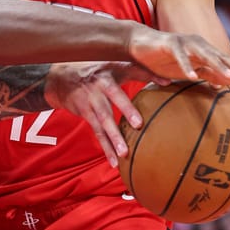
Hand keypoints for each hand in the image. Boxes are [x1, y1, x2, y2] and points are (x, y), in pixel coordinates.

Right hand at [45, 61, 165, 167]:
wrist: (60, 80)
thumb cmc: (96, 73)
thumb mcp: (114, 68)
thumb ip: (139, 72)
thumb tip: (169, 82)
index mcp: (112, 71)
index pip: (133, 70)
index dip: (147, 75)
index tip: (165, 84)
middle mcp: (100, 85)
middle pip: (115, 97)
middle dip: (126, 110)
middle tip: (138, 124)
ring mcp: (91, 100)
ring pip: (104, 119)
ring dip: (114, 137)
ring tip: (125, 153)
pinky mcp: (86, 113)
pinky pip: (97, 132)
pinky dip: (106, 148)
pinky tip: (114, 162)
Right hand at [128, 27, 229, 86]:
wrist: (139, 44)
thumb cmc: (162, 58)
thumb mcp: (187, 71)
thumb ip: (204, 75)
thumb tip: (222, 88)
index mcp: (203, 51)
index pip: (225, 63)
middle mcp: (198, 45)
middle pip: (220, 58)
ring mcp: (185, 43)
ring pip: (205, 56)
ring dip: (218, 66)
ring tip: (229, 78)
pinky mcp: (170, 44)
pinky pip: (181, 57)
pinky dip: (187, 67)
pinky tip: (193, 77)